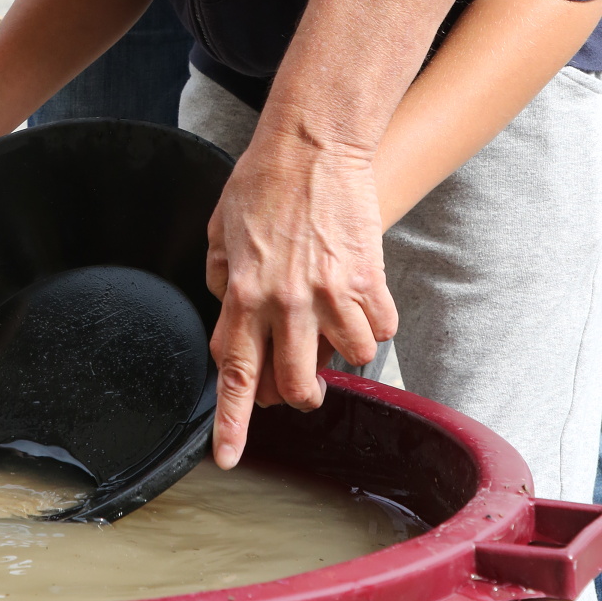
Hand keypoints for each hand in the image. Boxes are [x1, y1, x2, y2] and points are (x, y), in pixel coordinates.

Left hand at [206, 132, 396, 468]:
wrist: (312, 142)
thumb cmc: (264, 178)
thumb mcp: (220, 227)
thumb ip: (220, 274)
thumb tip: (226, 309)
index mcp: (242, 290)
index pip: (235, 373)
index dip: (233, 423)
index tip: (228, 458)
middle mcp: (285, 300)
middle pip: (295, 385)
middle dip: (300, 396)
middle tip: (304, 382)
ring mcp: (329, 292)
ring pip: (349, 362)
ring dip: (345, 355)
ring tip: (337, 328)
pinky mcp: (367, 278)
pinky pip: (381, 330)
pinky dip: (375, 326)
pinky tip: (363, 303)